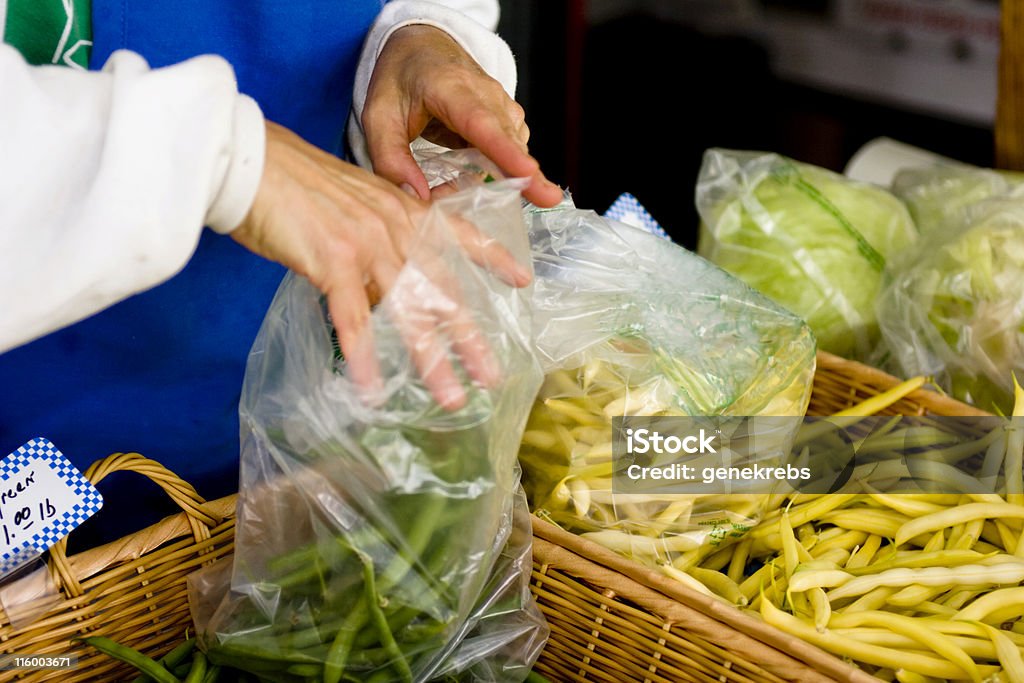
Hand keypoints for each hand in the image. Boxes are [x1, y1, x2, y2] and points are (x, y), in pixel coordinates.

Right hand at [231, 121, 530, 408]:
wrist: (250, 162)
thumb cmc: (294, 182)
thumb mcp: (354, 201)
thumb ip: (379, 233)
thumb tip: (387, 274)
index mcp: (403, 209)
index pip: (460, 233)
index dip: (493, 258)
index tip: (523, 280)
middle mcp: (395, 227)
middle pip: (443, 290)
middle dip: (469, 338)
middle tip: (492, 375)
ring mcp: (368, 243)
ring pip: (409, 311)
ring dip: (431, 360)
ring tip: (450, 397)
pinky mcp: (333, 260)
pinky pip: (353, 318)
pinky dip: (363, 356)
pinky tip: (371, 388)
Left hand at [362, 24, 562, 207]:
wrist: (422, 46)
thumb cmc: (400, 80)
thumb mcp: (378, 117)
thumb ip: (391, 159)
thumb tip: (417, 199)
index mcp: (450, 87)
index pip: (482, 122)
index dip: (506, 150)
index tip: (528, 172)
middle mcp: (486, 94)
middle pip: (510, 139)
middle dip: (528, 173)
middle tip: (547, 199)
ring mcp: (502, 106)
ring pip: (515, 149)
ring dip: (509, 177)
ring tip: (494, 203)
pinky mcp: (508, 119)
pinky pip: (512, 151)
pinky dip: (504, 171)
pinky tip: (488, 185)